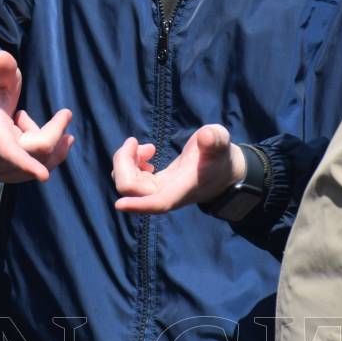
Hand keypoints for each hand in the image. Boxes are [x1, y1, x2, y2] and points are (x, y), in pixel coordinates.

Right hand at [0, 50, 73, 182]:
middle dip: (55, 134)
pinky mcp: (4, 174)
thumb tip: (2, 56)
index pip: (10, 151)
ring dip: (49, 143)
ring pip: (39, 164)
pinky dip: (44, 155)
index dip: (27, 164)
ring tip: (35, 124)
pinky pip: (34, 171)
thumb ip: (3, 68)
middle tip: (64, 114)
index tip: (44, 175)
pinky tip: (35, 137)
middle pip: (36, 153)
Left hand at [112, 123, 243, 213]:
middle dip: (123, 163)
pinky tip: (144, 154)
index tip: (119, 204)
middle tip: (134, 141)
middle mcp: (167, 194)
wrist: (222, 171)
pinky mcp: (153, 185)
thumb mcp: (221, 143)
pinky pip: (129, 180)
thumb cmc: (220, 156)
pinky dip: (128, 164)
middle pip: (132, 190)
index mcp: (182, 188)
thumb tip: (206, 135)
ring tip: (143, 146)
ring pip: (126, 185)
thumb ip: (215, 139)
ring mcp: (158, 191)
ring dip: (124, 162)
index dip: (139, 205)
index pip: (159, 203)